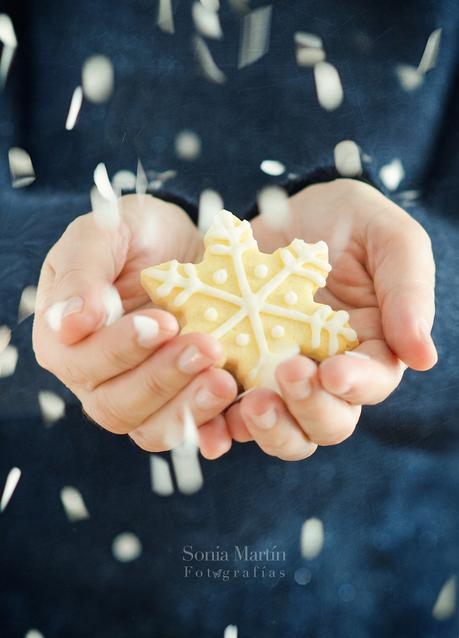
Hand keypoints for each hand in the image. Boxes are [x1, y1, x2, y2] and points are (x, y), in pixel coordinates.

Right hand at [33, 194, 236, 453]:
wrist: (181, 245)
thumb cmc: (134, 234)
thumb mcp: (102, 233)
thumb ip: (82, 272)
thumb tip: (72, 324)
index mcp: (66, 341)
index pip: (84, 361)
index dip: (122, 349)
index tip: (164, 321)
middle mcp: (97, 379)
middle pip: (118, 405)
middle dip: (164, 378)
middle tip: (208, 346)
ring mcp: (139, 396)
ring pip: (153, 427)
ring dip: (189, 409)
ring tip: (225, 381)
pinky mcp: (180, 400)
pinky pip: (190, 429)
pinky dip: (212, 428)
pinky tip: (234, 417)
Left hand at [225, 179, 436, 460]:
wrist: (288, 208)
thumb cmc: (350, 222)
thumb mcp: (390, 240)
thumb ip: (409, 292)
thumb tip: (424, 357)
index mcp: (371, 351)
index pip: (371, 383)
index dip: (356, 385)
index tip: (333, 370)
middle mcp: (327, 375)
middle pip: (326, 422)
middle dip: (309, 409)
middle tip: (287, 373)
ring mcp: (278, 377)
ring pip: (280, 429)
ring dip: (265, 426)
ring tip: (248, 400)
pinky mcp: (238, 368)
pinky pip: (226, 408)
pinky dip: (217, 418)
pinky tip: (206, 404)